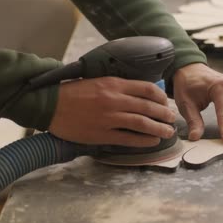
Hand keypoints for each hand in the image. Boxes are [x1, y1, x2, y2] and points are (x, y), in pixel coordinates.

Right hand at [48, 77, 175, 146]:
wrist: (51, 105)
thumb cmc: (73, 92)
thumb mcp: (97, 81)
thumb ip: (117, 86)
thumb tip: (138, 93)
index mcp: (114, 84)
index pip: (146, 88)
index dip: (161, 96)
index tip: (165, 102)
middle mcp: (114, 100)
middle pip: (148, 107)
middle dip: (164, 113)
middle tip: (171, 118)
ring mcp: (109, 118)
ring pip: (142, 123)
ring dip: (158, 128)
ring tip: (167, 132)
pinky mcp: (102, 134)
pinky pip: (128, 138)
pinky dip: (143, 140)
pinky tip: (152, 141)